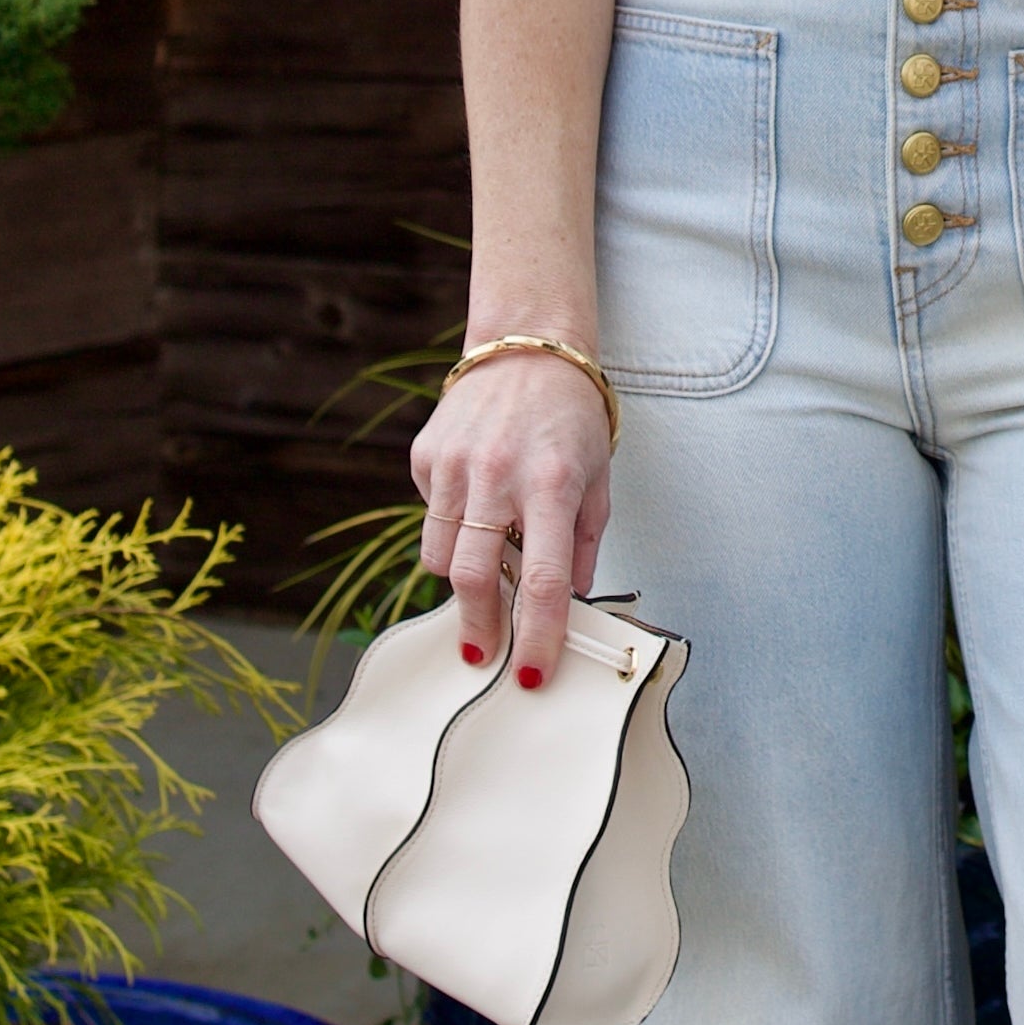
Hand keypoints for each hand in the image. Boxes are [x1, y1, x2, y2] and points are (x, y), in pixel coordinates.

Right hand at [407, 352, 612, 680]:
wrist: (528, 349)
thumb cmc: (571, 419)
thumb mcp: (597, 482)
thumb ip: (581, 547)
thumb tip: (568, 605)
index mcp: (551, 486)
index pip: (543, 582)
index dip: (539, 638)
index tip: (533, 675)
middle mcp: (497, 475)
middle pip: (472, 579)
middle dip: (480, 629)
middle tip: (486, 655)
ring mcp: (454, 465)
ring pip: (439, 557)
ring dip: (461, 582)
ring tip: (485, 574)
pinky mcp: (426, 456)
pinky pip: (430, 518)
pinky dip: (451, 529)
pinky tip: (476, 505)